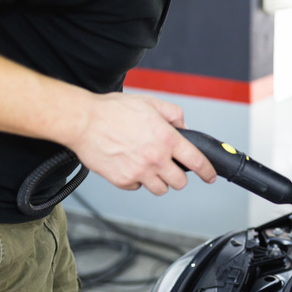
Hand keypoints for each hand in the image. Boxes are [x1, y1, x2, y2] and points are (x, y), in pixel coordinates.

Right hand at [64, 92, 216, 194]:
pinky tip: (130, 166)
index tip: (209, 176)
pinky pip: (138, 188)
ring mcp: (139, 171)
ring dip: (159, 181)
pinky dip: (137, 181)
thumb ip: (172, 113)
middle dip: (178, 176)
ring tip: (148, 167)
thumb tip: (183, 125)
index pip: (196, 161)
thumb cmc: (112, 111)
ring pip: (161, 189)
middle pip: (180, 182)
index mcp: (166, 139)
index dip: (207, 171)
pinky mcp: (123, 180)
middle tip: (170, 168)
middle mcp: (156, 158)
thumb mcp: (149, 102)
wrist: (82, 121)